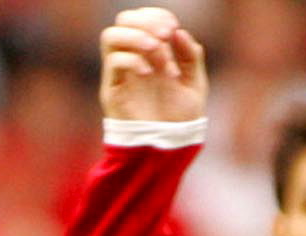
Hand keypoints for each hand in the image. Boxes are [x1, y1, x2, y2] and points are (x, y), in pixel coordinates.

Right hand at [99, 8, 205, 123]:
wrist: (168, 149)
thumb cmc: (180, 118)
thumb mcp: (195, 84)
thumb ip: (191, 57)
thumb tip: (179, 32)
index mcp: (150, 53)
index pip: (141, 18)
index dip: (155, 15)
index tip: (172, 27)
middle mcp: (132, 59)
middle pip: (123, 20)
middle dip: (145, 21)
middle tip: (165, 35)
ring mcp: (120, 73)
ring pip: (110, 35)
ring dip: (136, 37)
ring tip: (156, 49)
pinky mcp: (112, 90)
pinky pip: (113, 62)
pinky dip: (133, 60)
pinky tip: (149, 74)